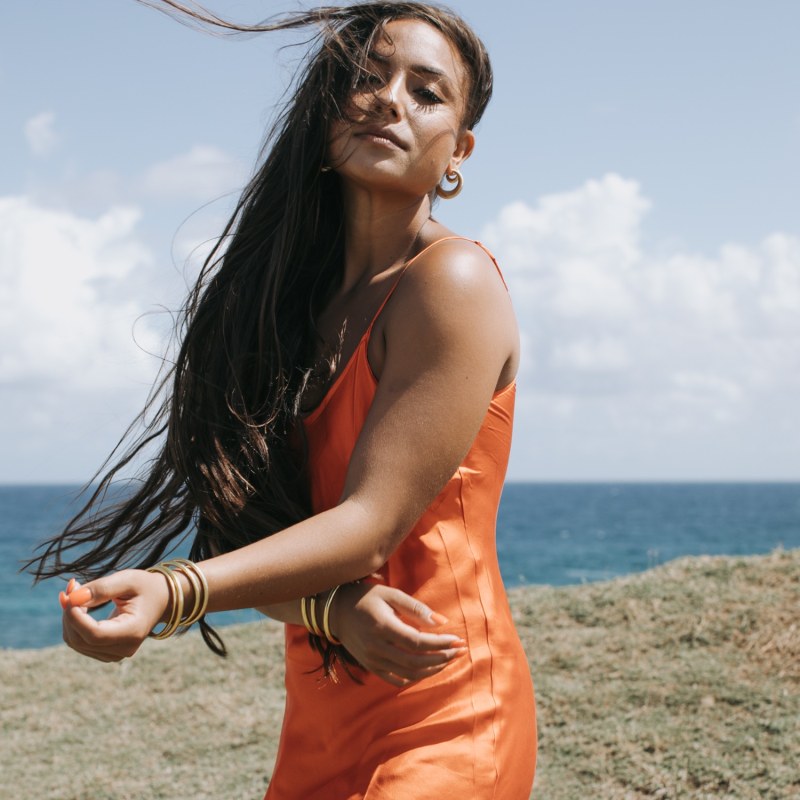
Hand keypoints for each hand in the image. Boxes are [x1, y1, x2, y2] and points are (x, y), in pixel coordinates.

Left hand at [59, 570, 170, 661]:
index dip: (75, 617)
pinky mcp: (106, 653)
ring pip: (76, 642)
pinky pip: (79, 642)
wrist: (162, 600)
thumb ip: (101, 588)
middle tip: (72, 587)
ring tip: (77, 593)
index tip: (69, 594)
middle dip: (70, 614)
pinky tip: (79, 606)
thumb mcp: (128, 580)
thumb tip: (72, 598)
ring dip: (70, 617)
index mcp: (133, 631)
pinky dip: (73, 623)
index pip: (94, 635)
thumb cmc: (146, 587)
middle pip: (81, 640)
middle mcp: (124, 649)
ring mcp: (115, 654)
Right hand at [330, 583, 465, 686]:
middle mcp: (376, 647)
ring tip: (449, 659)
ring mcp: (372, 660)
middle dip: (442, 658)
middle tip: (460, 651)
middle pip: (416, 661)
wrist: (336, 611)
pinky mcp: (370, 667)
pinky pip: (396, 679)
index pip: (418, 643)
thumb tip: (443, 622)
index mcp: (382, 626)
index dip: (440, 644)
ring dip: (433, 669)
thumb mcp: (391, 595)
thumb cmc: (367, 597)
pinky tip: (428, 668)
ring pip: (409, 674)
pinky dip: (415, 677)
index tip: (458, 640)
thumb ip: (416, 608)